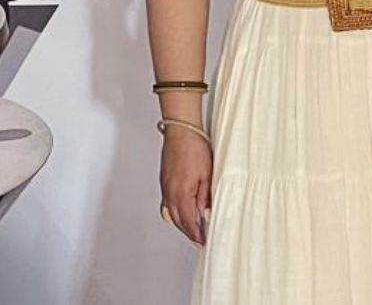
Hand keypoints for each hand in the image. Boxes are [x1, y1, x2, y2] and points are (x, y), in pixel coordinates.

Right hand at [159, 130, 211, 244]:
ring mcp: (165, 187)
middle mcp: (170, 193)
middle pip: (178, 220)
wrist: (181, 131)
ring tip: (194, 226)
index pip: (188, 222)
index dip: (196, 234)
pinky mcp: (164, 180)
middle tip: (200, 237)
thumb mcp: (207, 176)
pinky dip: (176, 210)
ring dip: (182, 222)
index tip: (203, 240)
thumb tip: (204, 213)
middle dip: (189, 231)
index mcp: (181, 194)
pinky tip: (184, 209)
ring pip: (171, 212)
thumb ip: (204, 197)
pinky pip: (168, 202)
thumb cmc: (195, 148)